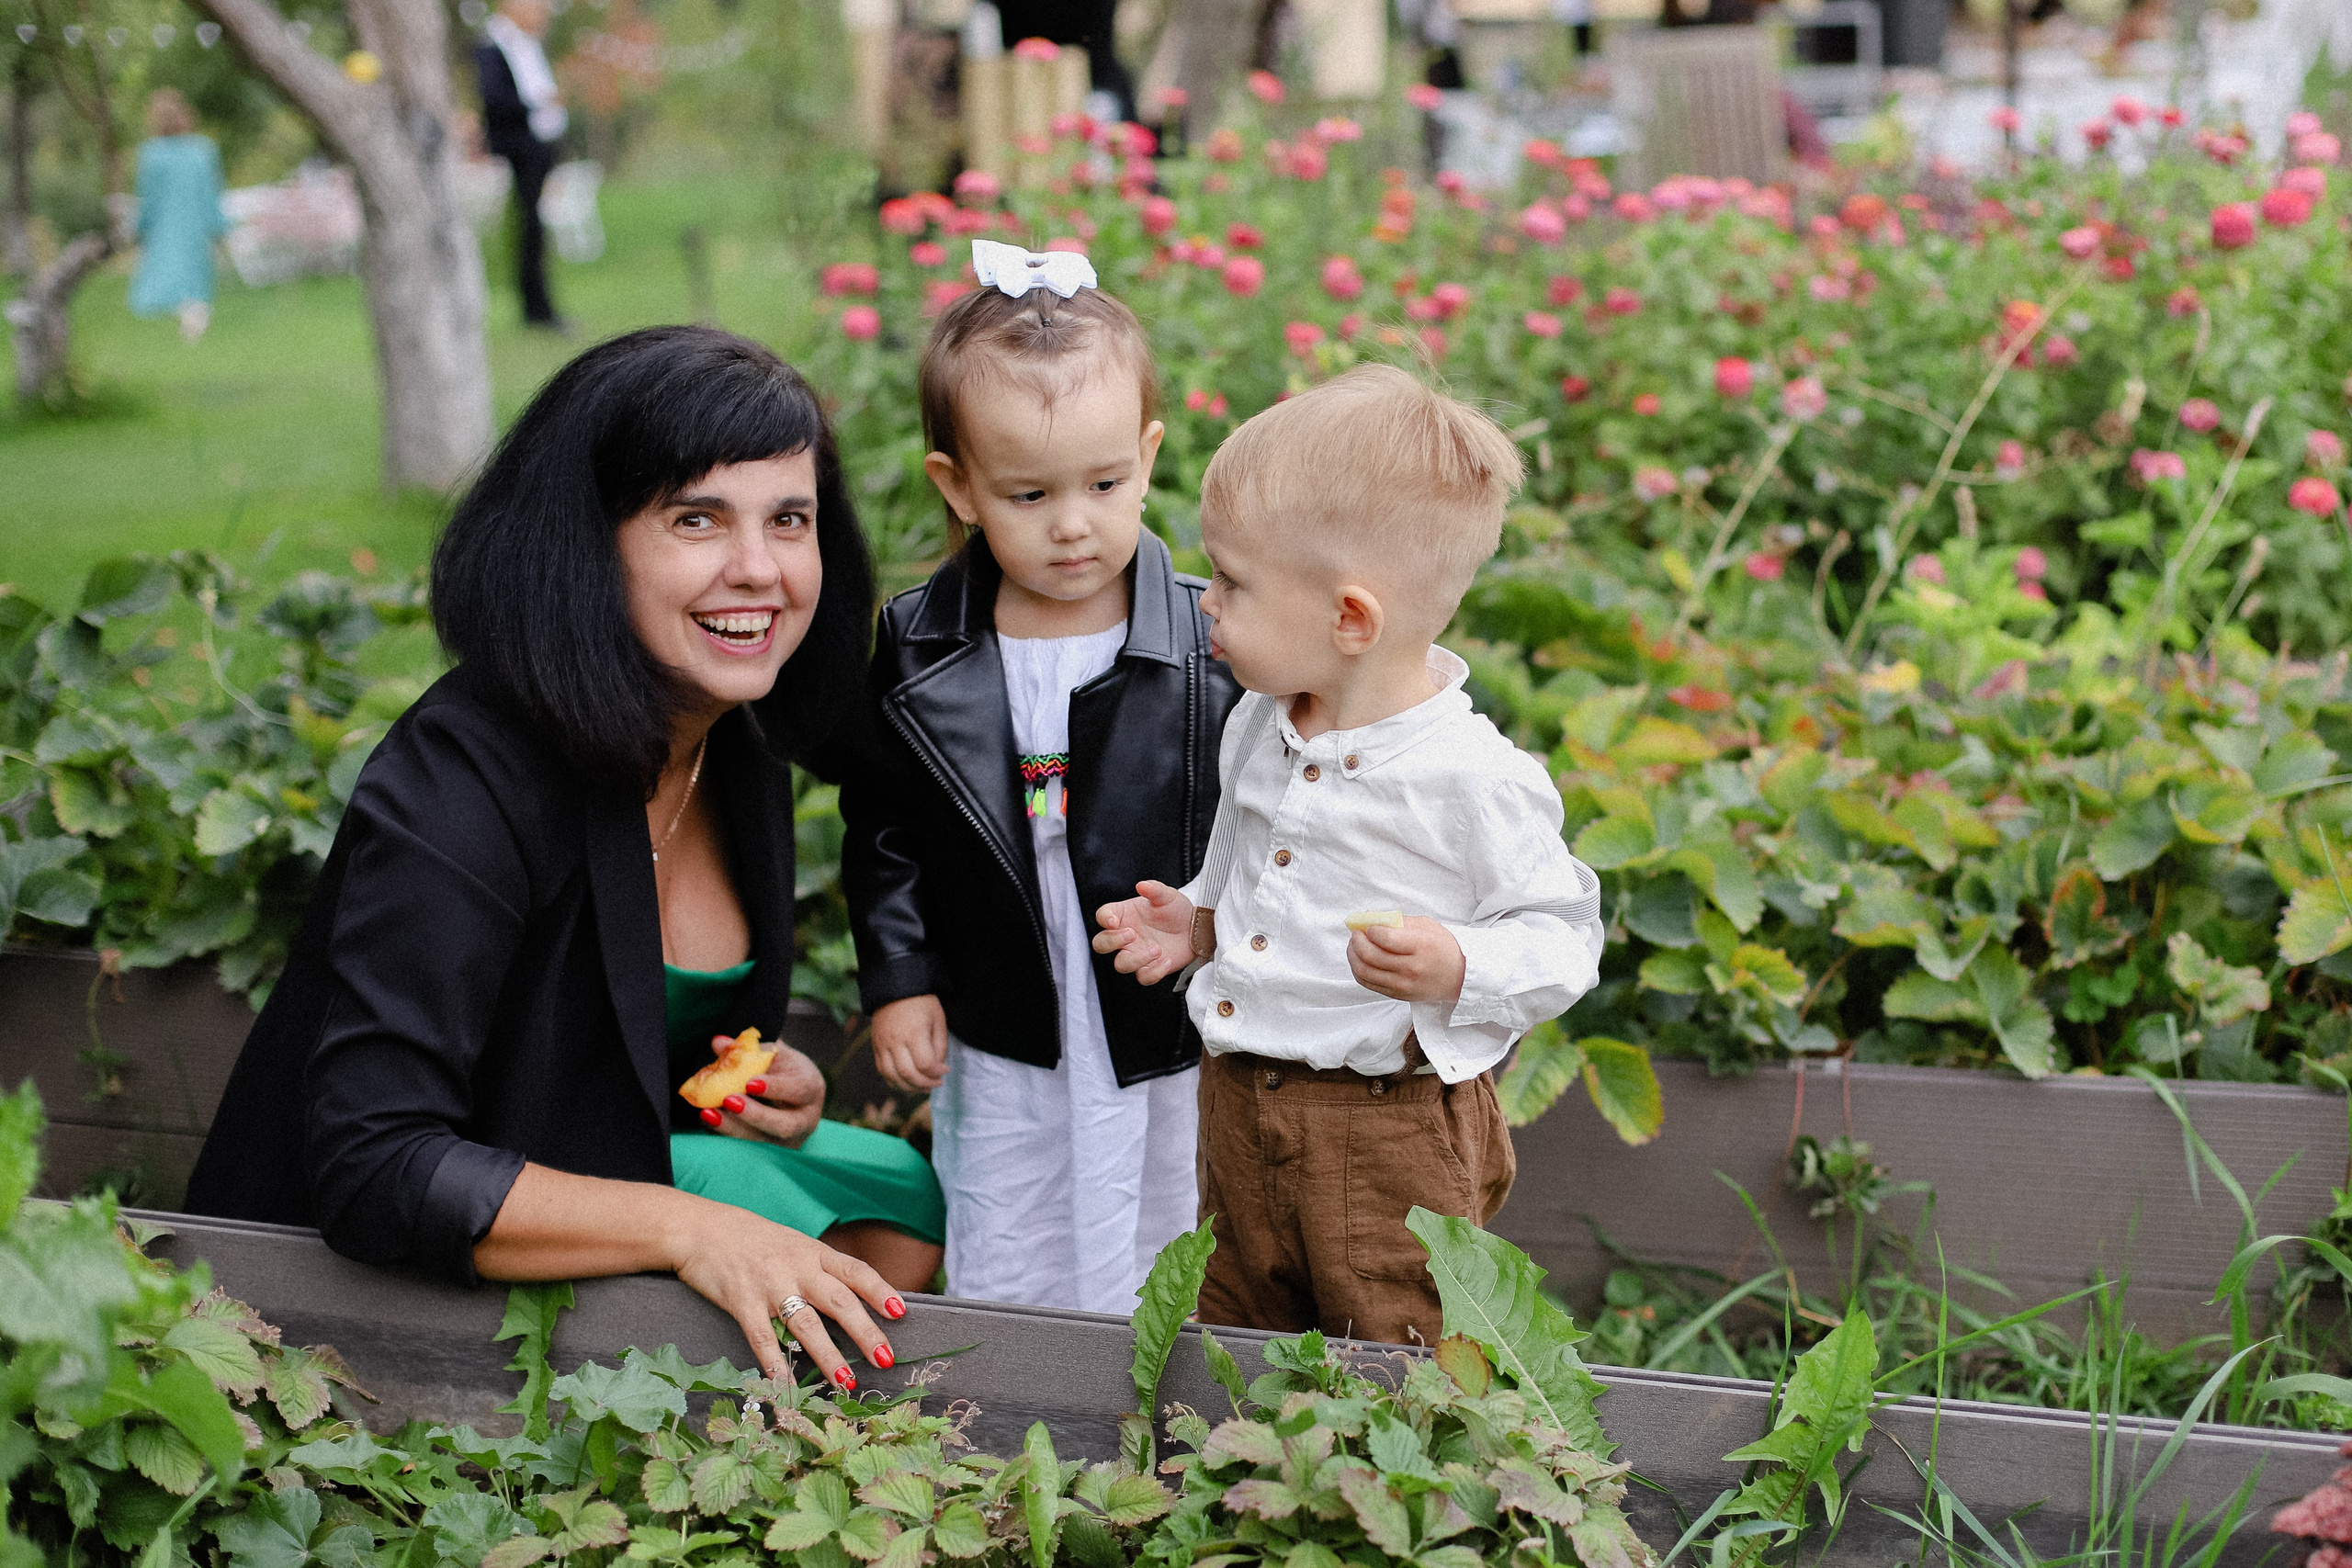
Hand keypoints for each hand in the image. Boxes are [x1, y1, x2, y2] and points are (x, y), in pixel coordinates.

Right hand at [670, 1201, 906, 1390]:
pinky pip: (761, 1336)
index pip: (856, 1272)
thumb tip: (852, 1302)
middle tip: (886, 1359)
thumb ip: (819, 1271)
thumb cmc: (754, 1241)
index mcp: (814, 1253)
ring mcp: (770, 1285)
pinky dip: (774, 1361)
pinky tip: (784, 1382)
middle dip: (865, 1332)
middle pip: (839, 1301)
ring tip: (846, 1381)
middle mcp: (797, 1267)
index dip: (880, 1291)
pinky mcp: (741, 1301)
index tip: (901, 1312)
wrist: (702, 1228)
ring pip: (805, 1324)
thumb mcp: (794, 1246)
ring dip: (828, 1355)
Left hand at [710, 1039, 824, 1148]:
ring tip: (708, 1113)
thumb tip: (717, 1042)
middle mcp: (806, 1119)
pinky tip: (707, 1122)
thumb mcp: (771, 1055)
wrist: (790, 1095)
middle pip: (785, 1125)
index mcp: (811, 1089)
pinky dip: (725, 1135)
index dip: (776, 1088)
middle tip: (728, 1100)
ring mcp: (789, 1141)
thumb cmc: (781, 1070)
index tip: (750, 1083)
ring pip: (763, 1142)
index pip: (799, 1090)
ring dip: (733, 1129)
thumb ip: (747, 1049)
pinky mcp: (771, 1152)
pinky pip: (748, 1149)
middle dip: (755, 1115)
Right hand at [872, 995, 948, 1091]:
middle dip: (925, 1084)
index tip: (945, 1070)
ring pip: (892, 1077)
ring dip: (909, 1088)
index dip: (936, 1073)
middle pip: (908, 1074)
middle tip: (936, 1083)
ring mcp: (883, 1045)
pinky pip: (882, 1071)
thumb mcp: (938, 1020)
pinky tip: (907, 1082)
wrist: (896, 989)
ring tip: (923, 1087)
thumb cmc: (922, 1004)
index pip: (925, 1064)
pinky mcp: (876, 1047)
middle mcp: (895, 1041)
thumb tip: (937, 1069)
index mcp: (914, 1033)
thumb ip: (939, 1046)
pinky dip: (895, 1081)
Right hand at [1092, 881, 1196, 984]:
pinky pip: (1143, 977)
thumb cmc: (1175, 910)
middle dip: (1111, 941)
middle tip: (1131, 934)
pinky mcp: (1149, 968)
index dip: (1104, 919)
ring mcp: (1136, 954)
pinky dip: (1154, 972)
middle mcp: (1125, 936)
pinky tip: (1167, 960)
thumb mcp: (1167, 895)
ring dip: (1136, 959)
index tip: (1113, 921)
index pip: (1103, 916)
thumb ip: (1154, 889)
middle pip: (1100, 944)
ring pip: (1121, 964)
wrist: (1195, 928)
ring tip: (1157, 949)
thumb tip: (1141, 885)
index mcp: (1123, 915)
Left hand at [1348, 917, 1466, 1003]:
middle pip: (1371, 956)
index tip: (1369, 926)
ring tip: (1354, 945)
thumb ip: (1398, 921)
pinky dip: (1358, 970)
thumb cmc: (1442, 948)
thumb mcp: (1427, 926)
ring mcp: (1403, 985)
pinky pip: (1368, 983)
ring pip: (1364, 971)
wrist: (1459, 977)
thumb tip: (1368, 918)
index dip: (1370, 930)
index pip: (1385, 939)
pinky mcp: (1397, 995)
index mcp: (1421, 946)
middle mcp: (1411, 968)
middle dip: (1356, 941)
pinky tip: (1360, 960)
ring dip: (1353, 955)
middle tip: (1356, 933)